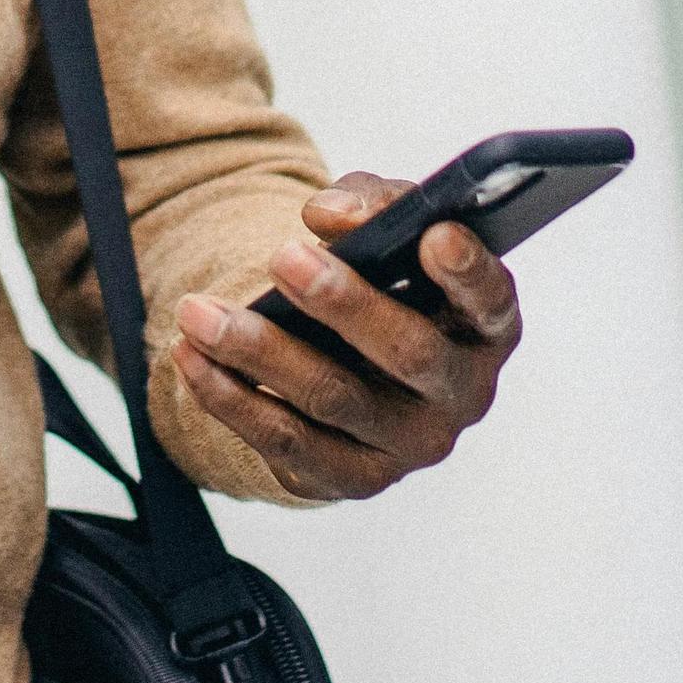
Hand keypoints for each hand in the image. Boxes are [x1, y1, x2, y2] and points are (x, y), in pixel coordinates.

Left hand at [172, 171, 521, 500]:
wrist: (351, 359)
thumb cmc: (385, 281)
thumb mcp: (389, 230)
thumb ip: (371, 205)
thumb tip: (327, 215)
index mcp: (485, 326)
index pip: (491, 301)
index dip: (468, 273)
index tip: (433, 236)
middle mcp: (459, 393)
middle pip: (408, 353)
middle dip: (343, 304)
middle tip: (284, 257)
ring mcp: (407, 445)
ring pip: (334, 398)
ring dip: (259, 351)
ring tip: (198, 312)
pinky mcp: (351, 476)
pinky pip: (287, 442)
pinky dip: (232, 398)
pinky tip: (191, 357)